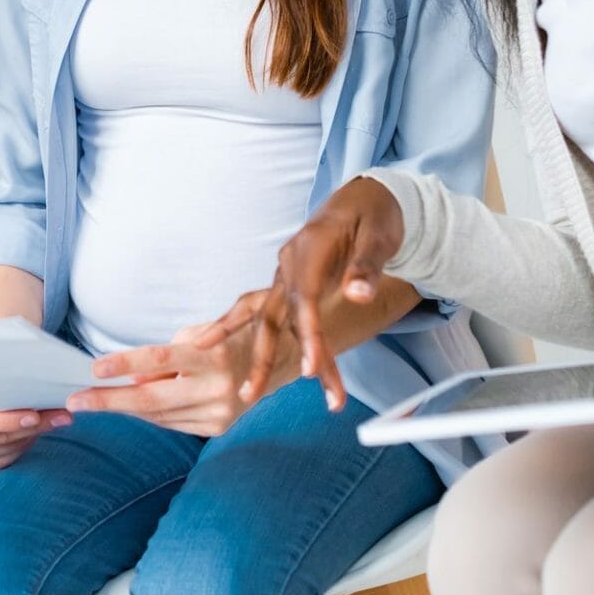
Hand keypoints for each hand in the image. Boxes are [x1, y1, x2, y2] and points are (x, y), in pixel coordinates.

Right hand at [0, 392, 70, 474]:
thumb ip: (1, 385)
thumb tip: (39, 384)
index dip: (8, 420)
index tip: (34, 415)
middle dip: (30, 427)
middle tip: (59, 417)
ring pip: (4, 450)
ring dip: (31, 436)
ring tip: (53, 421)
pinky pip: (5, 461)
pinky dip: (23, 447)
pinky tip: (33, 433)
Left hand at [66, 317, 301, 436]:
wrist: (277, 364)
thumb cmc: (229, 339)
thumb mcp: (198, 335)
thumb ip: (165, 358)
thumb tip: (132, 378)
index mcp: (214, 355)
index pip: (161, 359)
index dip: (126, 363)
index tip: (95, 368)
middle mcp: (219, 387)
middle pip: (153, 398)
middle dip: (110, 401)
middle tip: (77, 400)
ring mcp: (221, 412)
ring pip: (159, 415)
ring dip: (125, 409)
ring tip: (94, 402)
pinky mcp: (219, 428)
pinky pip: (173, 424)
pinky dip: (150, 416)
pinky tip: (130, 407)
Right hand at [195, 176, 404, 410]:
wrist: (363, 199)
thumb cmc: (374, 216)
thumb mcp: (380, 236)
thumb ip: (367, 266)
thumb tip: (359, 295)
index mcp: (310, 249)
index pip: (305, 300)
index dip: (307, 335)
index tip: (312, 370)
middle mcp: (290, 264)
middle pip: (272, 315)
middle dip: (263, 358)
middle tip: (251, 395)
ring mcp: (286, 276)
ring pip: (270, 322)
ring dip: (262, 359)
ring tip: (248, 396)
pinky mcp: (290, 286)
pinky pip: (269, 317)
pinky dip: (248, 336)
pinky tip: (212, 346)